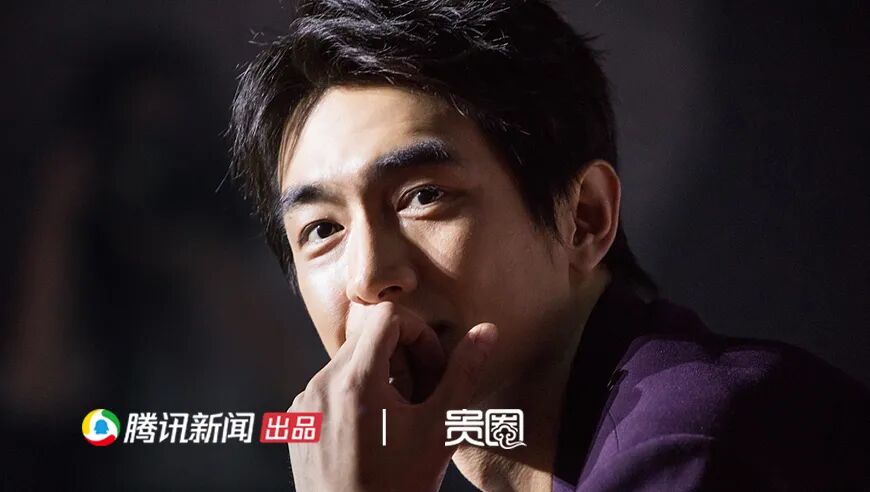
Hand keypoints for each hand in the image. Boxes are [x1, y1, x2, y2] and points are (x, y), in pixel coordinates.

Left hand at [288, 302, 497, 491]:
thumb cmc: (399, 486)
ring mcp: (305, 403)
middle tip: (421, 396)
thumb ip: (463, 373)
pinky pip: (329, 388)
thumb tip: (487, 331)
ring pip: (349, 364)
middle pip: (368, 340)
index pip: (386, 317)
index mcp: (355, 381)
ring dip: (379, 378)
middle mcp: (321, 384)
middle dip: (401, 359)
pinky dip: (354, 397)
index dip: (418, 334)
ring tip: (397, 418)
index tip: (431, 367)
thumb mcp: (440, 429)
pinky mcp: (297, 421)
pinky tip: (371, 431)